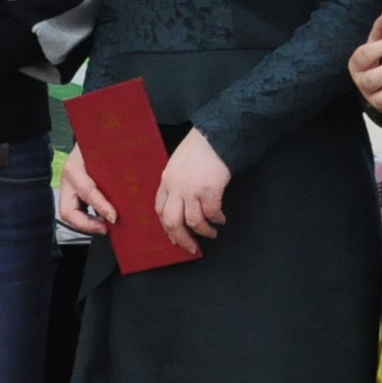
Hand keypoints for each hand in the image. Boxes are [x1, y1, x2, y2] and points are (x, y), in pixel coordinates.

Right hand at [55, 143, 111, 236]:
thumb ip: (116, 166)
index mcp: (74, 168)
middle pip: (68, 212)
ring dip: (88, 224)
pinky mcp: (71, 195)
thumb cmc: (100, 143)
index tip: (114, 217)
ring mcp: (67, 189)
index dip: (101, 207)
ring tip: (106, 227)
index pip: (87, 192)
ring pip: (70, 215)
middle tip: (106, 229)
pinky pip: (77, 213)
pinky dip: (89, 220)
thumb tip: (134, 187)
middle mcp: (67, 181)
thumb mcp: (106, 150)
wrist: (91, 136)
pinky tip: (104, 221)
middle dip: (86, 225)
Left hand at [154, 128, 229, 253]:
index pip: (161, 210)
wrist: (217, 134)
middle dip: (182, 239)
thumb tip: (182, 203)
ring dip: (204, 232)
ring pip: (193, 222)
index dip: (168, 227)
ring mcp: (191, 189)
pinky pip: (212, 213)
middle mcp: (175, 187)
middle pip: (173, 222)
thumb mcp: (179, 163)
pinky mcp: (209, 190)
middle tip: (192, 248)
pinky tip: (221, 219)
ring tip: (212, 233)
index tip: (175, 238)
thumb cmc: (201, 146)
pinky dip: (217, 220)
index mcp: (166, 180)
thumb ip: (177, 182)